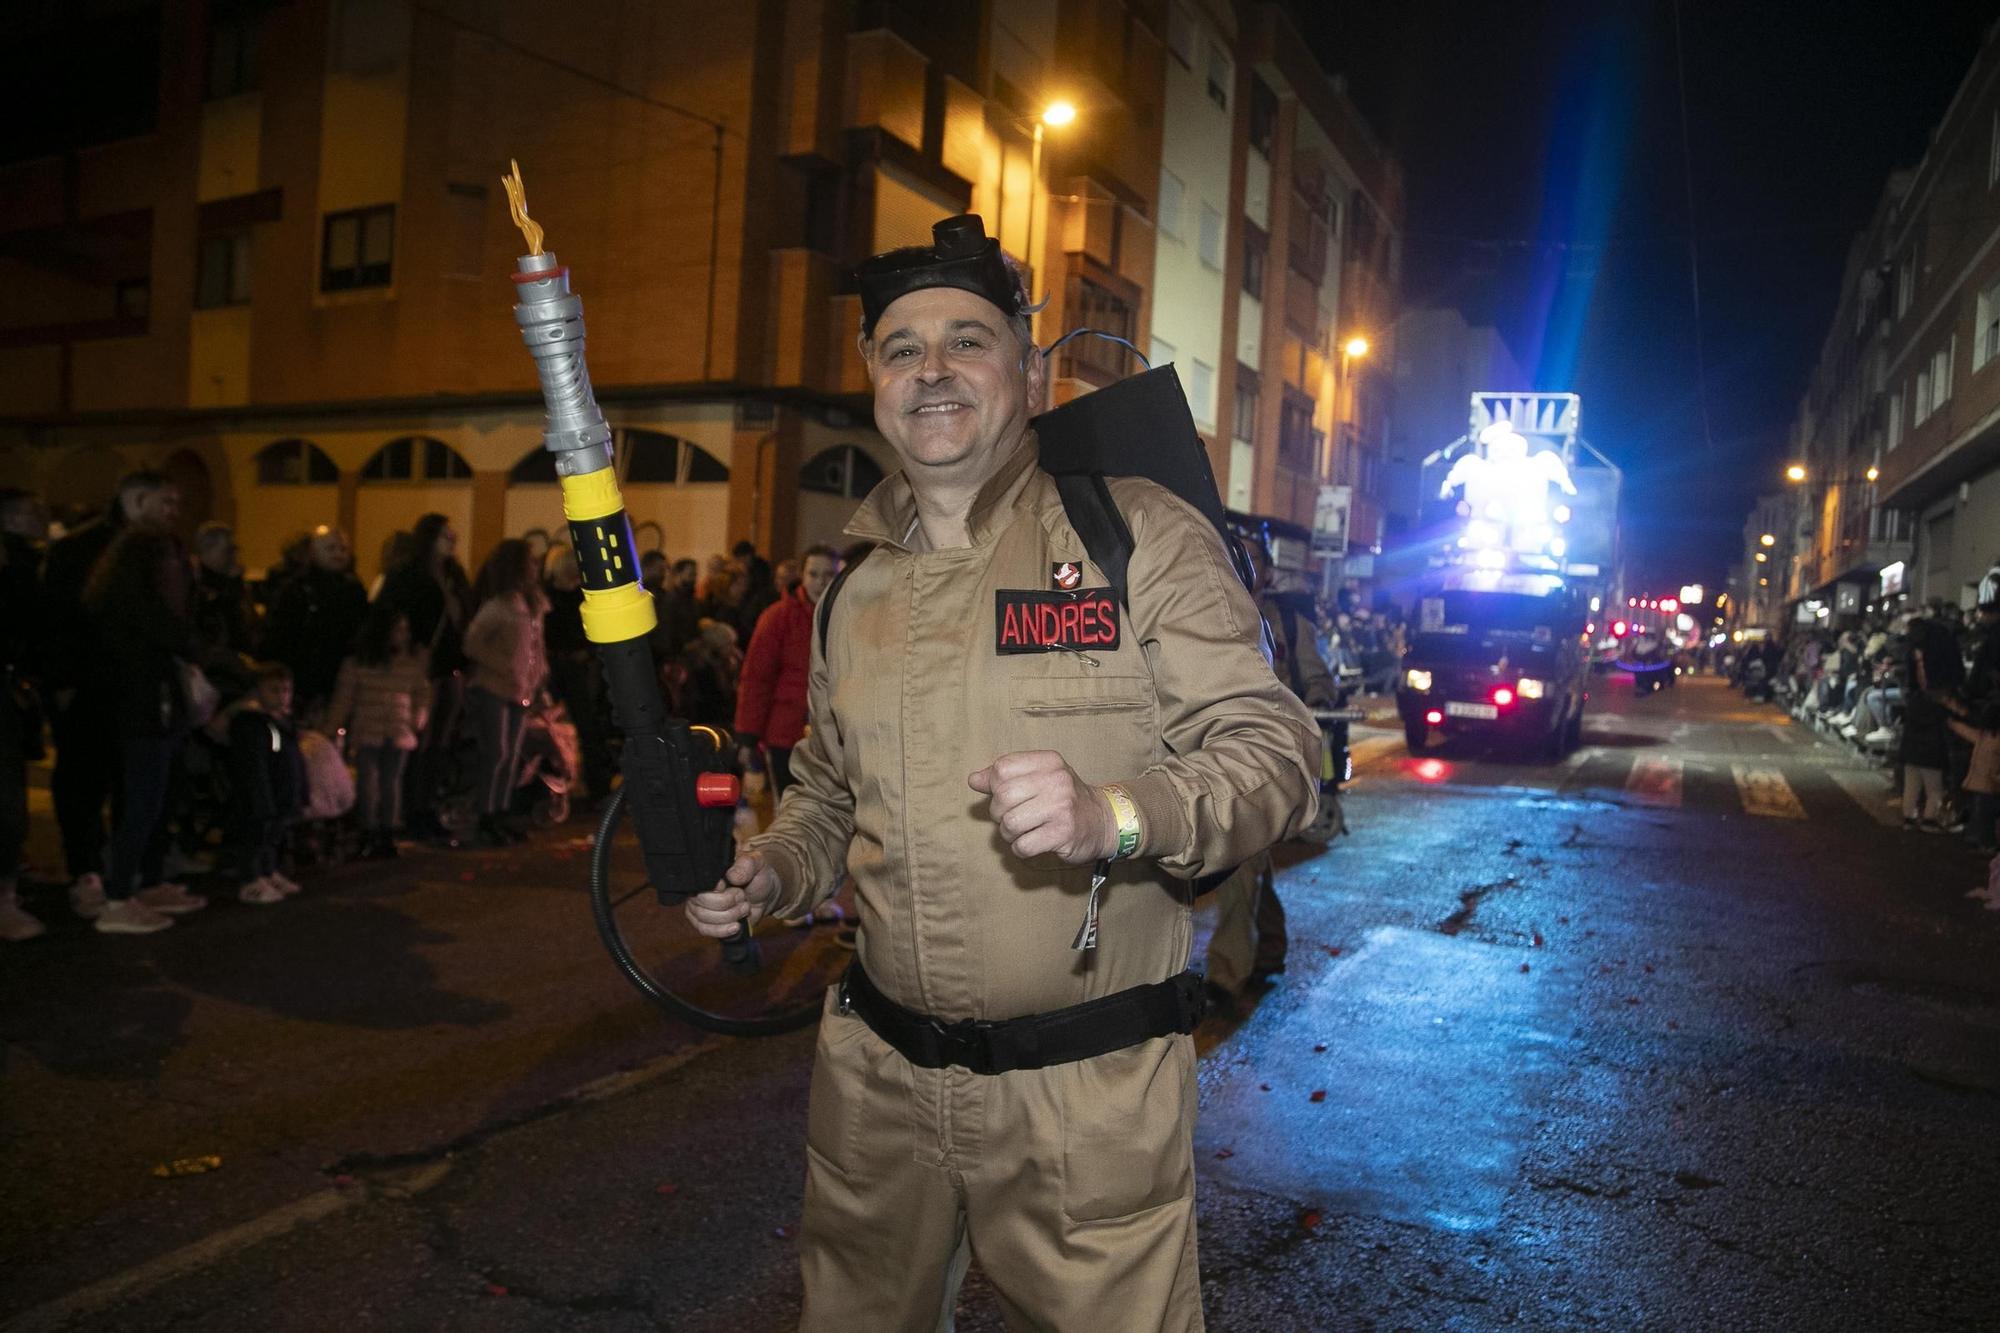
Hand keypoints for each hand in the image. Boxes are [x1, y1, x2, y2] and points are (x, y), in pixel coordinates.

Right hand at [685, 851, 780, 938]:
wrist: (766, 894)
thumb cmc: (758, 876)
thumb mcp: (757, 863)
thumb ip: (746, 865)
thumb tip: (732, 876)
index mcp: (707, 872)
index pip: (700, 885)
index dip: (719, 891)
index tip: (738, 889)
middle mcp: (699, 889)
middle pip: (700, 904)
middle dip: (727, 904)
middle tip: (743, 897)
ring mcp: (699, 906)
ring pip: (703, 919)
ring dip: (729, 916)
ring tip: (744, 908)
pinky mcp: (705, 922)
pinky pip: (705, 930)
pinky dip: (723, 930)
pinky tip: (736, 926)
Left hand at [968, 750, 1117, 864]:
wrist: (1103, 821)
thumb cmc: (1064, 799)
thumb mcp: (1039, 778)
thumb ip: (1005, 777)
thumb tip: (973, 779)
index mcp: (1048, 761)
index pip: (1002, 768)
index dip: (994, 786)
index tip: (1006, 796)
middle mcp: (1056, 780)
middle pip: (1002, 796)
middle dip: (999, 813)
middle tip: (1012, 818)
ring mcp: (1061, 807)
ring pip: (1009, 824)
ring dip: (1009, 834)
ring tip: (1023, 831)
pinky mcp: (1063, 833)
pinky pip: (1023, 845)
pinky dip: (1021, 849)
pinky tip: (1033, 843)